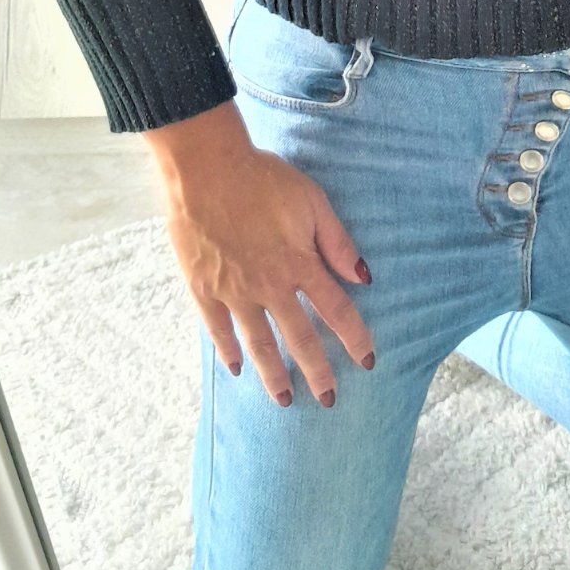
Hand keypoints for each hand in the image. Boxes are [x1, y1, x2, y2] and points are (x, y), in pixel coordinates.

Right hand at [151, 104, 375, 408]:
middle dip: (317, 372)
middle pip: (299, 338)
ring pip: (258, 343)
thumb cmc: (262, 178)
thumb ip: (337, 242)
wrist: (205, 168)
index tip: (367, 362)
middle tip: (328, 400)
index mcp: (299, 264)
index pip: (336, 310)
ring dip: (273, 374)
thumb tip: (363, 276)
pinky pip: (217, 328)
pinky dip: (227, 350)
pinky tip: (236, 369)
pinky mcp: (203, 287)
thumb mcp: (312, 201)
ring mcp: (233, 291)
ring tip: (285, 400)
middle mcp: (268, 286)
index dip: (354, 338)